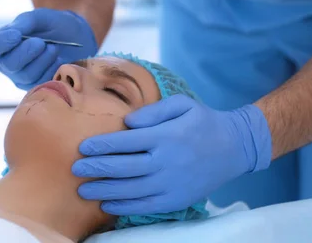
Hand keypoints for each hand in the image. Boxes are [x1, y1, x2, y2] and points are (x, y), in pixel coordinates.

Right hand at [0, 8, 97, 89]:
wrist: (78, 39)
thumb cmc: (55, 26)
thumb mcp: (41, 17)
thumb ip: (25, 22)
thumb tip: (13, 32)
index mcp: (4, 41)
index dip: (2, 43)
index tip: (17, 35)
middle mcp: (8, 61)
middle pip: (8, 64)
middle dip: (27, 52)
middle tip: (41, 42)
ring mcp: (21, 76)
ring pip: (26, 75)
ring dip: (42, 60)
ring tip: (53, 48)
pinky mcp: (36, 86)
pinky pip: (41, 82)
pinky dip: (51, 68)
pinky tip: (57, 59)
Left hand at [72, 94, 271, 214]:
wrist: (235, 147)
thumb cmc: (203, 122)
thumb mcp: (182, 104)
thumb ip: (153, 111)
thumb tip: (126, 122)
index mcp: (165, 136)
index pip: (126, 142)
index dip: (102, 145)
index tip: (82, 147)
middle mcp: (166, 162)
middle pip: (123, 167)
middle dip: (96, 169)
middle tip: (75, 169)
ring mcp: (171, 183)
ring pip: (131, 190)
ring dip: (104, 191)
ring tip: (83, 190)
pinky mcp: (176, 199)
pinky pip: (146, 206)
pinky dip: (124, 207)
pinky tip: (108, 204)